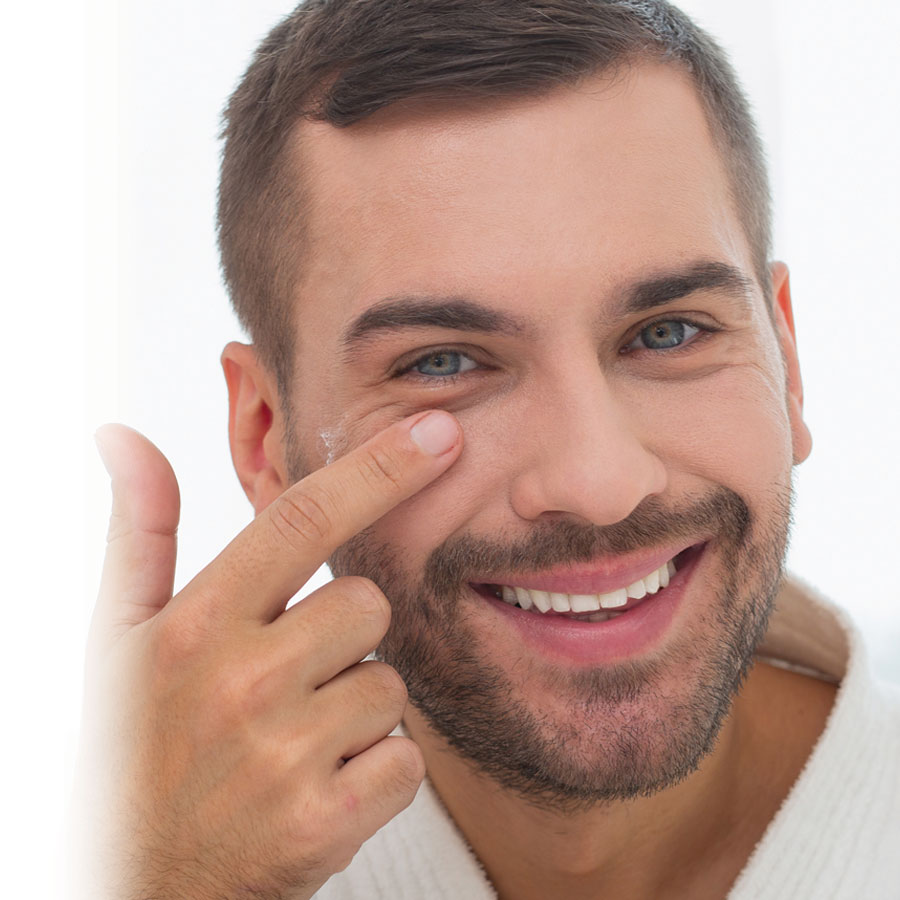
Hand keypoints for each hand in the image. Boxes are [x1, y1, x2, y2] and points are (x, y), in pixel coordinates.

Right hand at [80, 411, 461, 899]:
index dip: (379, 468)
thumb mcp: (119, 637)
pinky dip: (377, 772)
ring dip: (358, 709)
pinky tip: (320, 787)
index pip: (302, 519)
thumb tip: (123, 434)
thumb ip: (141, 531)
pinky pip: (405, 757)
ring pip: (392, 684)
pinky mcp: (324, 822)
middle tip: (289, 680)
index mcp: (197, 624)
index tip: (438, 432)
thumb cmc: (134, 749)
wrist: (135, 885)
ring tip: (294, 740)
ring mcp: (284, 754)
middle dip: (347, 635)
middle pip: (370, 604)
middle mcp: (240, 681)